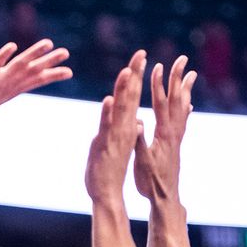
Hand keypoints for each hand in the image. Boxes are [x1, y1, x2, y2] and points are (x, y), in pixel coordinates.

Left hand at [0, 39, 71, 131]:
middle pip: (32, 71)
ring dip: (33, 54)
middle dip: (49, 61)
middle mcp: (8, 85)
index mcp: (12, 89)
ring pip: (19, 66)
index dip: (52, 76)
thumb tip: (10, 83)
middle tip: (66, 52)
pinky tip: (13, 46)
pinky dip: (4, 56)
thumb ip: (4, 87)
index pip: (36, 81)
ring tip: (48, 43)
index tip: (70, 71)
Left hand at [85, 50, 146, 205]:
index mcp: (127, 125)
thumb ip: (122, 127)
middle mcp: (124, 128)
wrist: (107, 193)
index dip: (135, 75)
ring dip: (124, 90)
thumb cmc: (110, 169)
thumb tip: (130, 116)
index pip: (132, 95)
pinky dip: (107, 113)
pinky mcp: (105, 145)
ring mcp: (116, 136)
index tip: (140, 56)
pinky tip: (108, 100)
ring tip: (127, 71)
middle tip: (140, 53)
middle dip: (135, 74)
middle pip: (130, 96)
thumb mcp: (117, 143)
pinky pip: (107, 127)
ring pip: (121, 109)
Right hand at [133, 55, 196, 205]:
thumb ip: (139, 142)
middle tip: (182, 58)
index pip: (160, 104)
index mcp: (164, 134)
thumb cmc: (151, 182)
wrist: (166, 197)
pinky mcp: (177, 142)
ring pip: (183, 106)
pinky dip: (185, 106)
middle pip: (176, 99)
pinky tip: (188, 102)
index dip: (158, 85)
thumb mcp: (142, 163)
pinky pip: (183, 118)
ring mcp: (177, 137)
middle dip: (178, 77)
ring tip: (191, 73)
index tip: (157, 66)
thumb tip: (137, 123)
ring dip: (185, 88)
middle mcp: (174, 132)